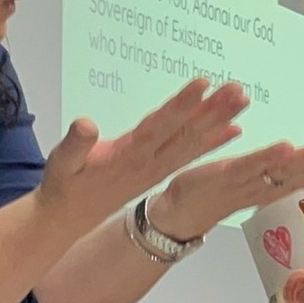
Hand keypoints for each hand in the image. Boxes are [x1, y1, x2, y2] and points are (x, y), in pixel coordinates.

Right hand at [37, 78, 249, 236]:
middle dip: (212, 110)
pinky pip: (190, 153)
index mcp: (128, 156)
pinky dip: (213, 141)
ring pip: (192, 141)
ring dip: (218, 120)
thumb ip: (75, 145)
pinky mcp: (159, 170)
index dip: (180, 106)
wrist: (71, 217)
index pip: (159, 126)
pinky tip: (234, 130)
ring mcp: (157, 167)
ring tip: (242, 99)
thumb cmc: (66, 185)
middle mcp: (149, 162)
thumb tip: (86, 124)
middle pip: (185, 133)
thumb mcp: (61, 164)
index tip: (202, 85)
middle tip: (237, 90)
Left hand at [148, 135, 303, 238]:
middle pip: (301, 172)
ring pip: (281, 171)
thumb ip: (283, 173)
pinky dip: (267, 159)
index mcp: (269, 184)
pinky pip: (248, 168)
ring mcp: (244, 183)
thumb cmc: (213, 195)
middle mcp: (262, 186)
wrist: (175, 214)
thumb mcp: (251, 183)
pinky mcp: (222, 178)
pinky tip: (287, 147)